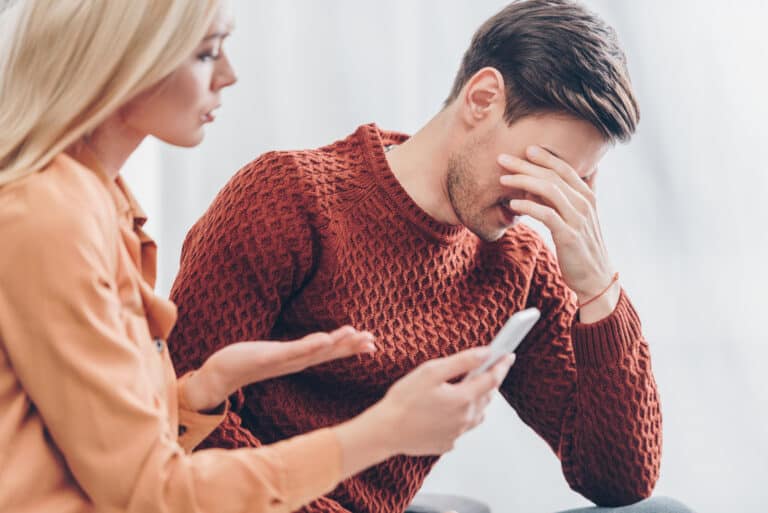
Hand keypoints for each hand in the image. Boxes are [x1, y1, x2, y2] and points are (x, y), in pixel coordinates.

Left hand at [183, 326, 375, 410]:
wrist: (222, 373)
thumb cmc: (250, 361)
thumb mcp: (278, 354)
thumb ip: (295, 350)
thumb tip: (310, 344)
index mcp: (299, 359)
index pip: (330, 352)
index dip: (352, 348)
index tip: (374, 343)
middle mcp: (295, 362)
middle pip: (328, 353)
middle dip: (350, 346)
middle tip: (373, 341)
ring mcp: (282, 361)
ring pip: (314, 352)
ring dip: (334, 344)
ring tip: (353, 335)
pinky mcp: (267, 358)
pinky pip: (292, 352)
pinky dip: (309, 346)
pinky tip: (322, 340)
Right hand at [377, 348, 513, 454]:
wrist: (385, 431)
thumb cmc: (404, 399)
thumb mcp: (431, 371)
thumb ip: (462, 361)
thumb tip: (485, 353)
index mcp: (463, 398)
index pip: (492, 379)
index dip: (502, 365)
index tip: (508, 356)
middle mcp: (465, 419)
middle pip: (487, 396)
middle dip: (488, 381)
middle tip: (481, 369)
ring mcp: (457, 433)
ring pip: (477, 414)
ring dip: (476, 400)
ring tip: (462, 389)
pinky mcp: (447, 443)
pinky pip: (461, 427)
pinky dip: (460, 416)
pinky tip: (444, 410)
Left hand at [497, 146, 619, 321]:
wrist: (595, 278)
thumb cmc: (581, 247)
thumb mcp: (576, 218)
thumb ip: (563, 199)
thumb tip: (539, 185)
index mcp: (587, 196)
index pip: (565, 168)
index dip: (545, 157)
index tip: (525, 149)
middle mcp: (584, 203)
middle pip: (552, 176)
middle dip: (525, 166)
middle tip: (503, 159)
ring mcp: (578, 219)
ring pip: (549, 191)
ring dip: (523, 182)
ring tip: (503, 180)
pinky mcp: (569, 236)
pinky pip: (546, 215)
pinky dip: (528, 207)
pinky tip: (512, 205)